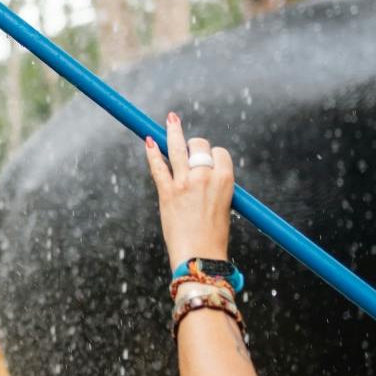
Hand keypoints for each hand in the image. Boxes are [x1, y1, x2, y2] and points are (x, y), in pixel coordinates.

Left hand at [144, 112, 234, 269]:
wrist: (199, 256)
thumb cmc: (213, 236)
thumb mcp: (224, 207)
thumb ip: (215, 188)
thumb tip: (205, 175)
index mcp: (225, 180)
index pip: (219, 153)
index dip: (212, 156)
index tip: (207, 161)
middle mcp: (205, 177)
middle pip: (200, 146)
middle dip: (195, 145)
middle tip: (190, 150)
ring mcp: (184, 183)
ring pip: (179, 148)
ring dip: (174, 131)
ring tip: (171, 119)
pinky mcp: (167, 192)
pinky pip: (158, 166)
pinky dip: (153, 153)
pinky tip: (149, 141)